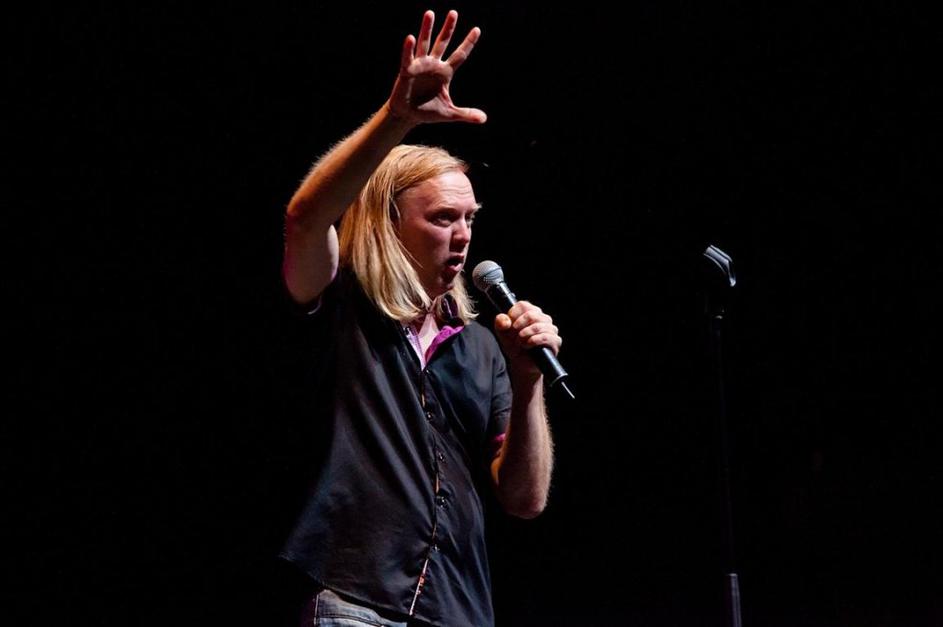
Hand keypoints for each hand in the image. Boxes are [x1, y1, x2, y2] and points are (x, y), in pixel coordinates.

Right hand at [386, 10, 485, 124]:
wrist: (408, 116)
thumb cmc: (428, 112)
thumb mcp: (450, 113)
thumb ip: (466, 114)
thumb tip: (484, 119)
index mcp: (446, 73)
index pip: (460, 55)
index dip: (468, 43)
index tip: (477, 29)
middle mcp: (434, 65)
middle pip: (443, 42)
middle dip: (448, 28)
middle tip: (453, 13)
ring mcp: (420, 66)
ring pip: (425, 44)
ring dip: (427, 29)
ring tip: (430, 13)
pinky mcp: (407, 71)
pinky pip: (408, 58)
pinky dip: (408, 49)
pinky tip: (410, 38)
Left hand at [494, 301, 561, 381]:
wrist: (522, 363)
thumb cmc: (514, 345)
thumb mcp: (503, 334)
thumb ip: (500, 324)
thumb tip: (505, 320)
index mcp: (531, 311)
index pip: (523, 305)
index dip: (513, 316)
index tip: (508, 327)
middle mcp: (543, 318)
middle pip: (531, 315)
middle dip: (518, 328)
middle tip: (513, 337)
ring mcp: (551, 329)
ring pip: (537, 326)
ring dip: (524, 336)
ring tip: (519, 343)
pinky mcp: (555, 340)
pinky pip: (545, 337)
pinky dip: (533, 341)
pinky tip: (527, 346)